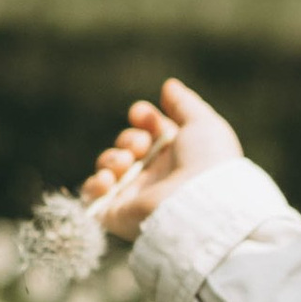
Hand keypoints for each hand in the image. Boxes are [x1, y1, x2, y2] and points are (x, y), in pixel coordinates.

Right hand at [80, 76, 242, 240]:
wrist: (201, 203)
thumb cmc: (208, 162)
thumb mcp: (203, 123)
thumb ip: (184, 103)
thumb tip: (169, 86)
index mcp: (177, 155)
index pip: (151, 130)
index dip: (142, 117)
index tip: (141, 113)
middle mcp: (157, 176)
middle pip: (127, 146)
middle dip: (129, 139)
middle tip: (142, 144)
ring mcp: (136, 196)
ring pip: (109, 167)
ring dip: (112, 158)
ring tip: (127, 162)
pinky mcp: (118, 215)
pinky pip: (92, 197)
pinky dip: (95, 184)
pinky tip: (110, 179)